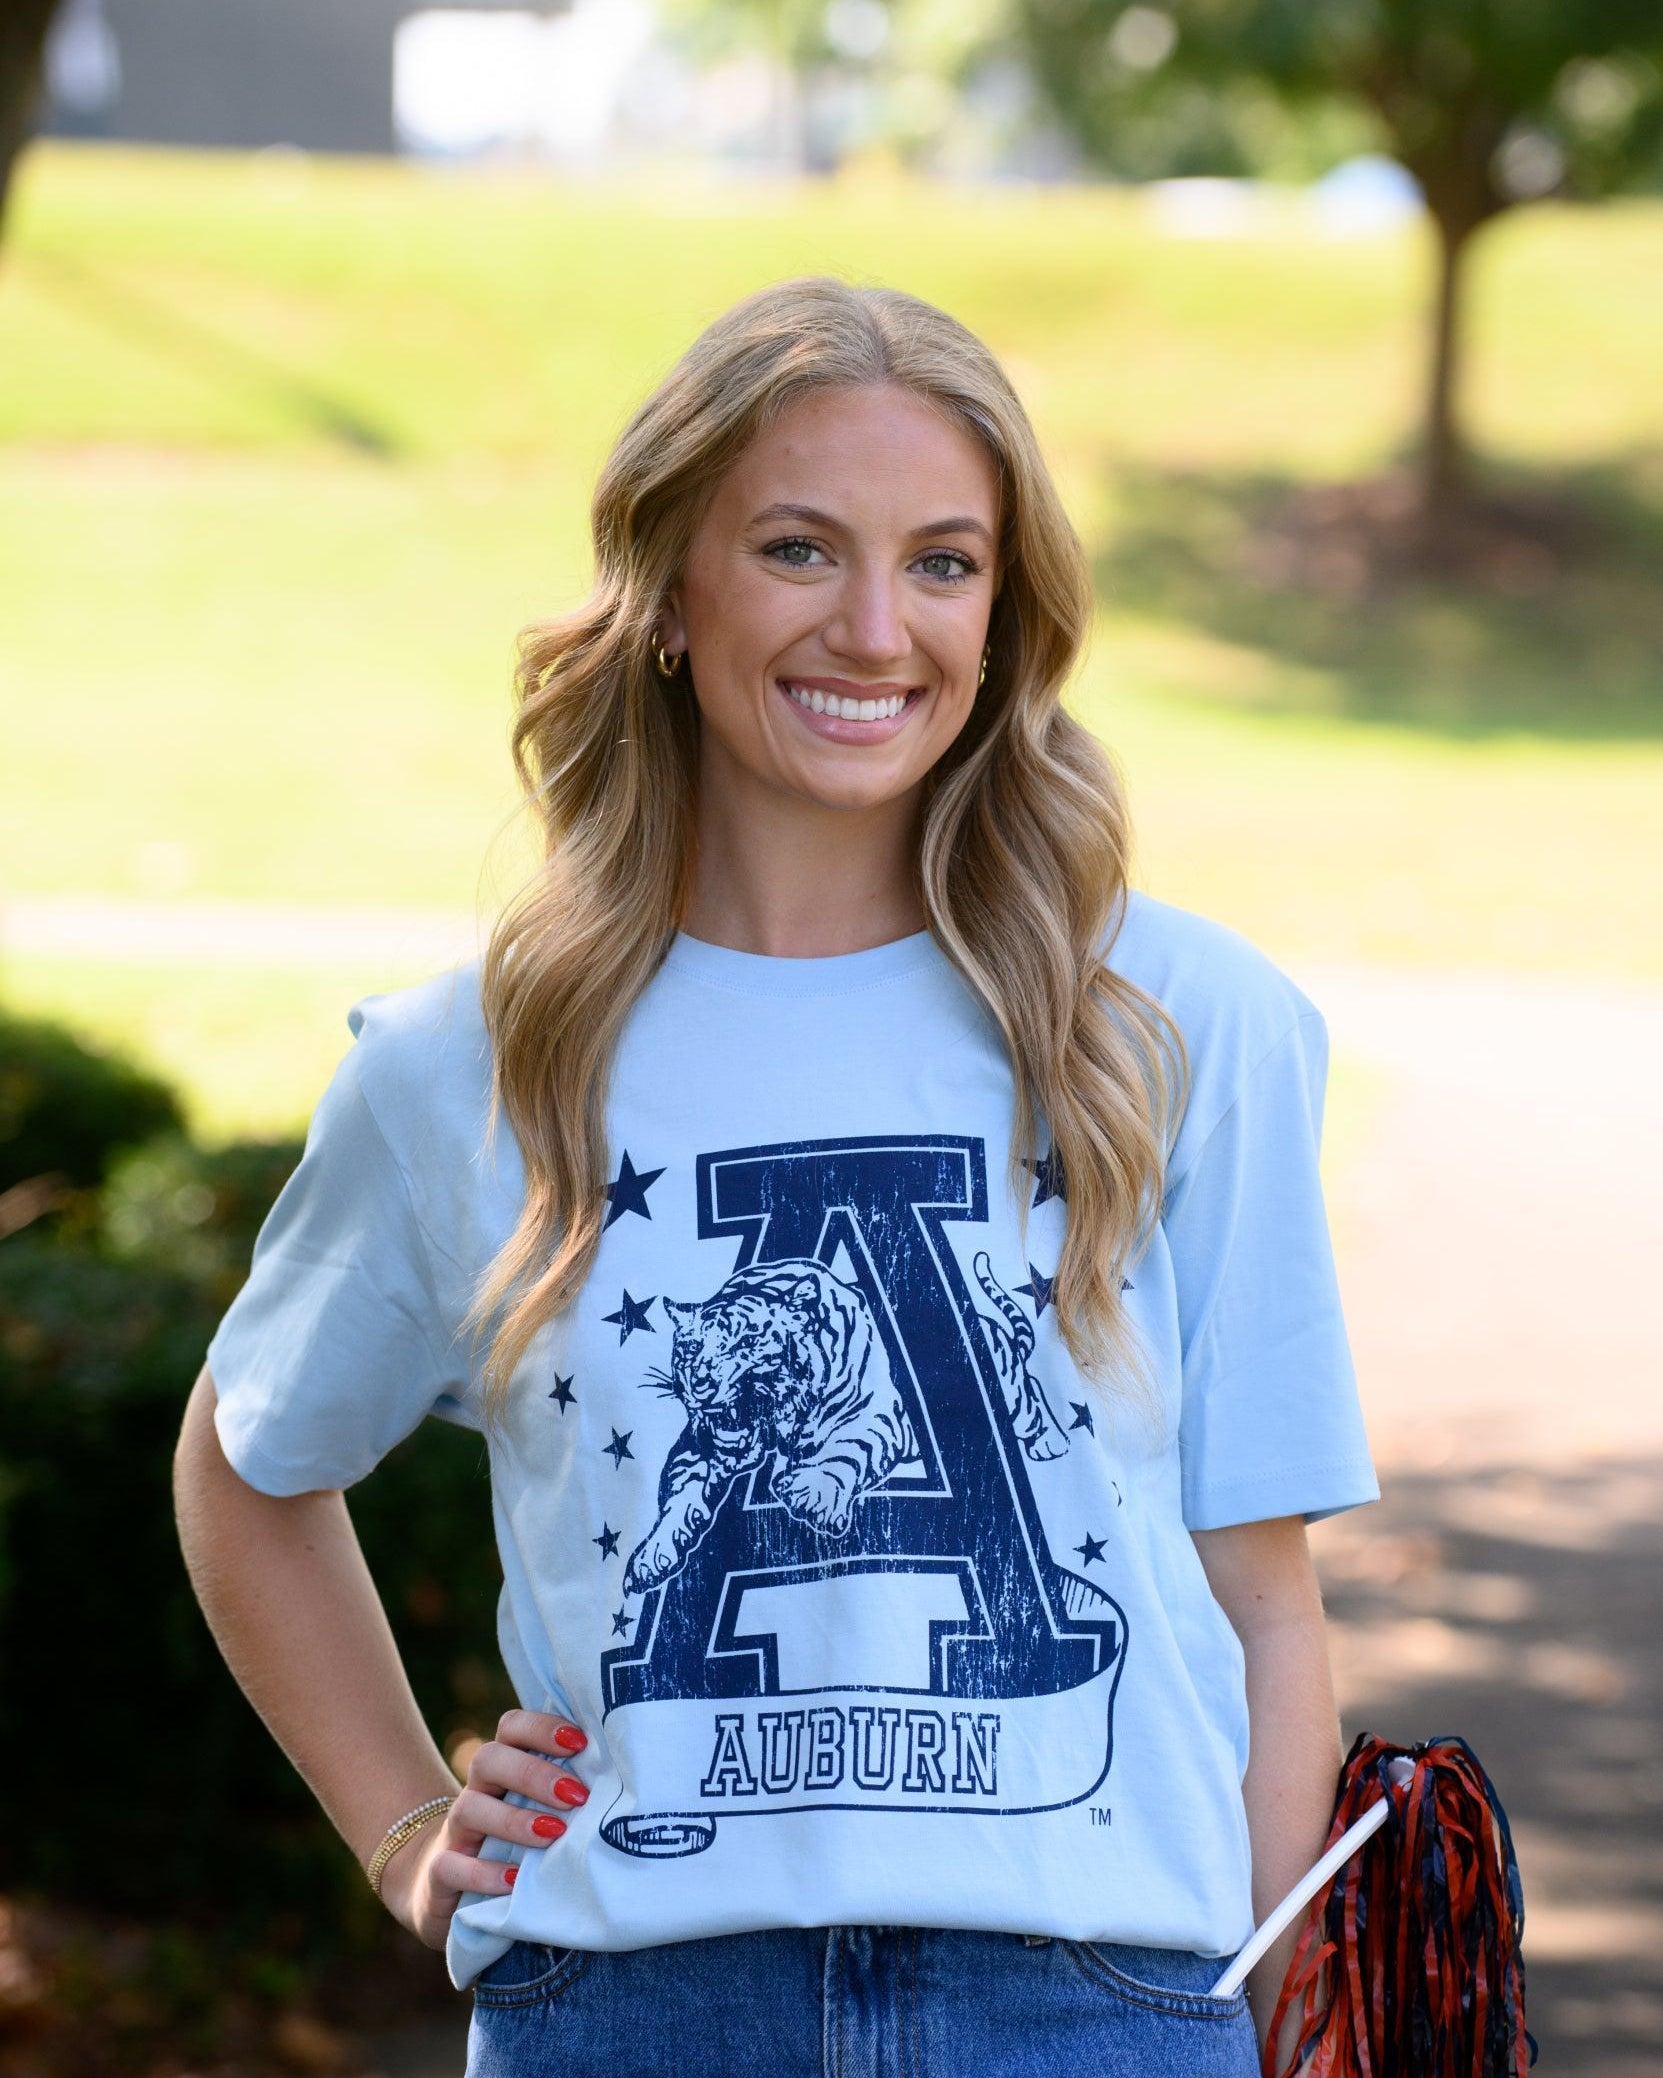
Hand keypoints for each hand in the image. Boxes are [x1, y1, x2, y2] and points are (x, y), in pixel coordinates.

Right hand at [377, 1707, 590, 1950]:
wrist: (445, 1885)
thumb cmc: (514, 1840)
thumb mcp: (539, 1810)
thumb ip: (568, 1788)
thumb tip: (629, 1775)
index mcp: (502, 1768)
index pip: (511, 1727)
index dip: (542, 1727)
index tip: (581, 1742)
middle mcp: (476, 1791)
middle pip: (489, 1759)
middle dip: (534, 1773)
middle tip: (575, 1795)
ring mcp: (455, 1831)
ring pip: (469, 1808)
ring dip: (514, 1819)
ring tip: (553, 1834)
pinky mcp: (440, 1872)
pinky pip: (452, 1866)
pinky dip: (483, 1873)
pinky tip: (515, 1880)